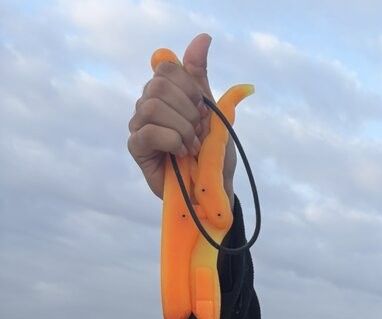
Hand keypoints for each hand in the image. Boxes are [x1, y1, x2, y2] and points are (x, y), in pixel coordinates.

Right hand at [127, 33, 235, 199]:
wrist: (216, 188)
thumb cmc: (213, 154)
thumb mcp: (213, 112)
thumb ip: (201, 76)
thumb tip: (203, 38)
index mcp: (166, 93)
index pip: (167, 67)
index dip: (189, 86)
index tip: (203, 109)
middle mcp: (148, 105)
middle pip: (158, 85)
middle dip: (188, 110)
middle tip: (198, 132)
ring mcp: (139, 126)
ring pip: (151, 106)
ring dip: (181, 127)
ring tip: (192, 145)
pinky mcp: (136, 148)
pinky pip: (147, 131)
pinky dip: (171, 140)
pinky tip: (181, 153)